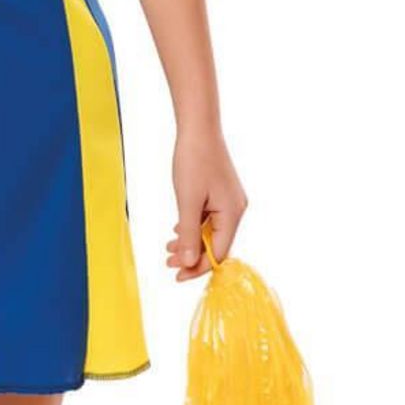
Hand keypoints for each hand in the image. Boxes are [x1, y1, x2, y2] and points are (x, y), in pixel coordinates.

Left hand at [167, 125, 246, 280]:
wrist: (198, 128)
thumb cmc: (194, 160)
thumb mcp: (187, 201)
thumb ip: (188, 233)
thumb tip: (189, 262)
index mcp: (232, 213)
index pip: (219, 252)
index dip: (198, 267)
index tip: (178, 276)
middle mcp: (235, 209)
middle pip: (216, 244)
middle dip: (192, 255)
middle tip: (168, 263)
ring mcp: (229, 201)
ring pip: (211, 231)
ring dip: (191, 241)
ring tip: (169, 249)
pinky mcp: (221, 193)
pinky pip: (209, 218)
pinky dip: (193, 227)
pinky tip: (177, 230)